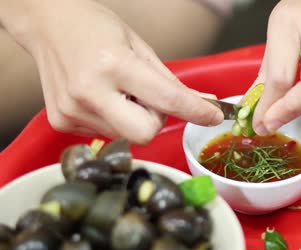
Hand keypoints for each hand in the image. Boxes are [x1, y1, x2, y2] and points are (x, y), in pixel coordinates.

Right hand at [3, 0, 222, 144]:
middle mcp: (89, 92)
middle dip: (156, 120)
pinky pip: (107, 133)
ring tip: (119, 90)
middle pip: (146, 134)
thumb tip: (202, 103)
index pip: (167, 100)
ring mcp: (72, 111)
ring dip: (134, 118)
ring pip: (127, 135)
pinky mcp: (61, 122)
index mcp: (113, 64)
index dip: (196, 111)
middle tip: (148, 97)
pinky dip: (114, 119)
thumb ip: (170, 81)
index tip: (214, 115)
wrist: (46, 23)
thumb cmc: (95, 27)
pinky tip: (102, 97)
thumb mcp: (139, 46)